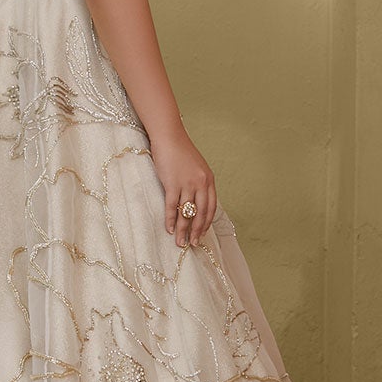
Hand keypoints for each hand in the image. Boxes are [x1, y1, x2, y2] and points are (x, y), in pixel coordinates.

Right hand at [149, 126, 216, 247]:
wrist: (169, 137)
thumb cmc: (180, 152)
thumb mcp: (196, 167)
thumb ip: (199, 183)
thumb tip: (196, 202)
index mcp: (209, 180)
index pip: (211, 207)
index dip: (206, 223)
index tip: (202, 234)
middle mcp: (201, 183)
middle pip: (201, 213)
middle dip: (196, 231)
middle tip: (193, 244)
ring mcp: (187, 183)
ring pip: (186, 213)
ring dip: (183, 230)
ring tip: (180, 242)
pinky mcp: (172, 183)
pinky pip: (172, 206)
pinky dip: (171, 219)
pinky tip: (170, 229)